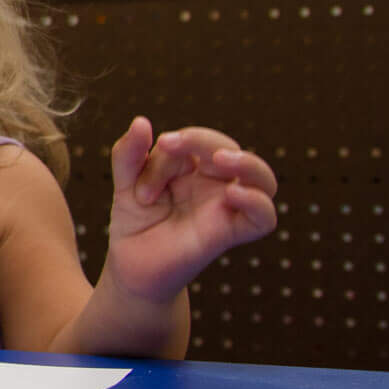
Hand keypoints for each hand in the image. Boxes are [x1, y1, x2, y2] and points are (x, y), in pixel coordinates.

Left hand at [103, 117, 278, 303]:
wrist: (131, 267)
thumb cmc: (135, 222)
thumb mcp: (125, 184)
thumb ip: (128, 155)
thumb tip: (141, 121)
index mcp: (193, 167)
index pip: (195, 141)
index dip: (171, 148)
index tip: (139, 181)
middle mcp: (215, 184)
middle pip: (230, 149)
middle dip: (202, 141)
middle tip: (168, 145)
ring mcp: (226, 207)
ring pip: (262, 178)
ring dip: (247, 162)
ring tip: (220, 160)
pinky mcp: (231, 232)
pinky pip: (264, 217)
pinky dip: (257, 202)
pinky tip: (233, 193)